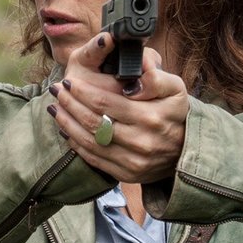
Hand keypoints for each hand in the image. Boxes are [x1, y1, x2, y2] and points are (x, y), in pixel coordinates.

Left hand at [47, 34, 187, 183]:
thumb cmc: (175, 113)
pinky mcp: (126, 174)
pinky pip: (93, 158)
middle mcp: (141, 141)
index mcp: (151, 117)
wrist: (185, 149)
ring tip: (56, 107)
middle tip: (57, 90)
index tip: (70, 81)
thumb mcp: (176, 88)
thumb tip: (138, 68)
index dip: (82, 91)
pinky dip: (75, 142)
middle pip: (93, 121)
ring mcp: (132, 161)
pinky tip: (66, 128)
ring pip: (89, 140)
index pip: (105, 102)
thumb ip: (156, 76)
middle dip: (70, 103)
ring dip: (67, 122)